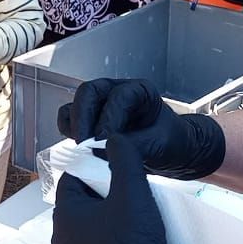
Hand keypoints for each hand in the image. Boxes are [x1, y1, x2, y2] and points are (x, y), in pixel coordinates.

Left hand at [52, 136, 216, 243]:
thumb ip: (123, 158)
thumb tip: (113, 139)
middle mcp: (60, 240)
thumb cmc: (136, 243)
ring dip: (105, 222)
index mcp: (64, 216)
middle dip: (101, 196)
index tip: (116, 170)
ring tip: (131, 219)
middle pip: (80, 205)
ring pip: (87, 230)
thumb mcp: (133, 191)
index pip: (73, 180)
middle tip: (127, 193)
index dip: (94, 170)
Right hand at [55, 78, 225, 180]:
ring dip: (74, 125)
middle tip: (83, 142)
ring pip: (76, 105)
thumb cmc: (172, 141)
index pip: (118, 97)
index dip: (109, 117)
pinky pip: (70, 120)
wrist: (173, 152)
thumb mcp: (161, 143)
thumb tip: (105, 149)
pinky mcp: (90, 121)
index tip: (104, 140)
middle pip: (89, 93)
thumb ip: (135, 145)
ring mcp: (101, 106)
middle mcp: (117, 92)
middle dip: (83, 117)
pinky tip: (79, 148)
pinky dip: (69, 132)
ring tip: (80, 148)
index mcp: (140, 91)